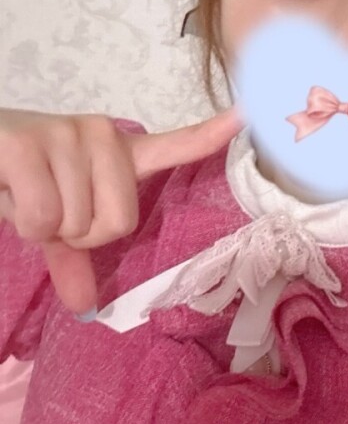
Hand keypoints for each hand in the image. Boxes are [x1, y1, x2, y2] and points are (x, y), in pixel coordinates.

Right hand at [0, 106, 243, 316]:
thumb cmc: (22, 181)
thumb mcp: (55, 220)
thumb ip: (76, 256)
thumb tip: (86, 308)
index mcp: (119, 152)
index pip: (175, 145)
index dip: (210, 134)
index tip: (248, 114)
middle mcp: (104, 136)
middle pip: (120, 222)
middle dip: (80, 233)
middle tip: (51, 208)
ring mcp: (69, 135)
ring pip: (80, 223)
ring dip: (48, 228)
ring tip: (28, 195)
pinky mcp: (29, 143)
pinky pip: (45, 217)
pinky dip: (25, 224)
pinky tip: (9, 192)